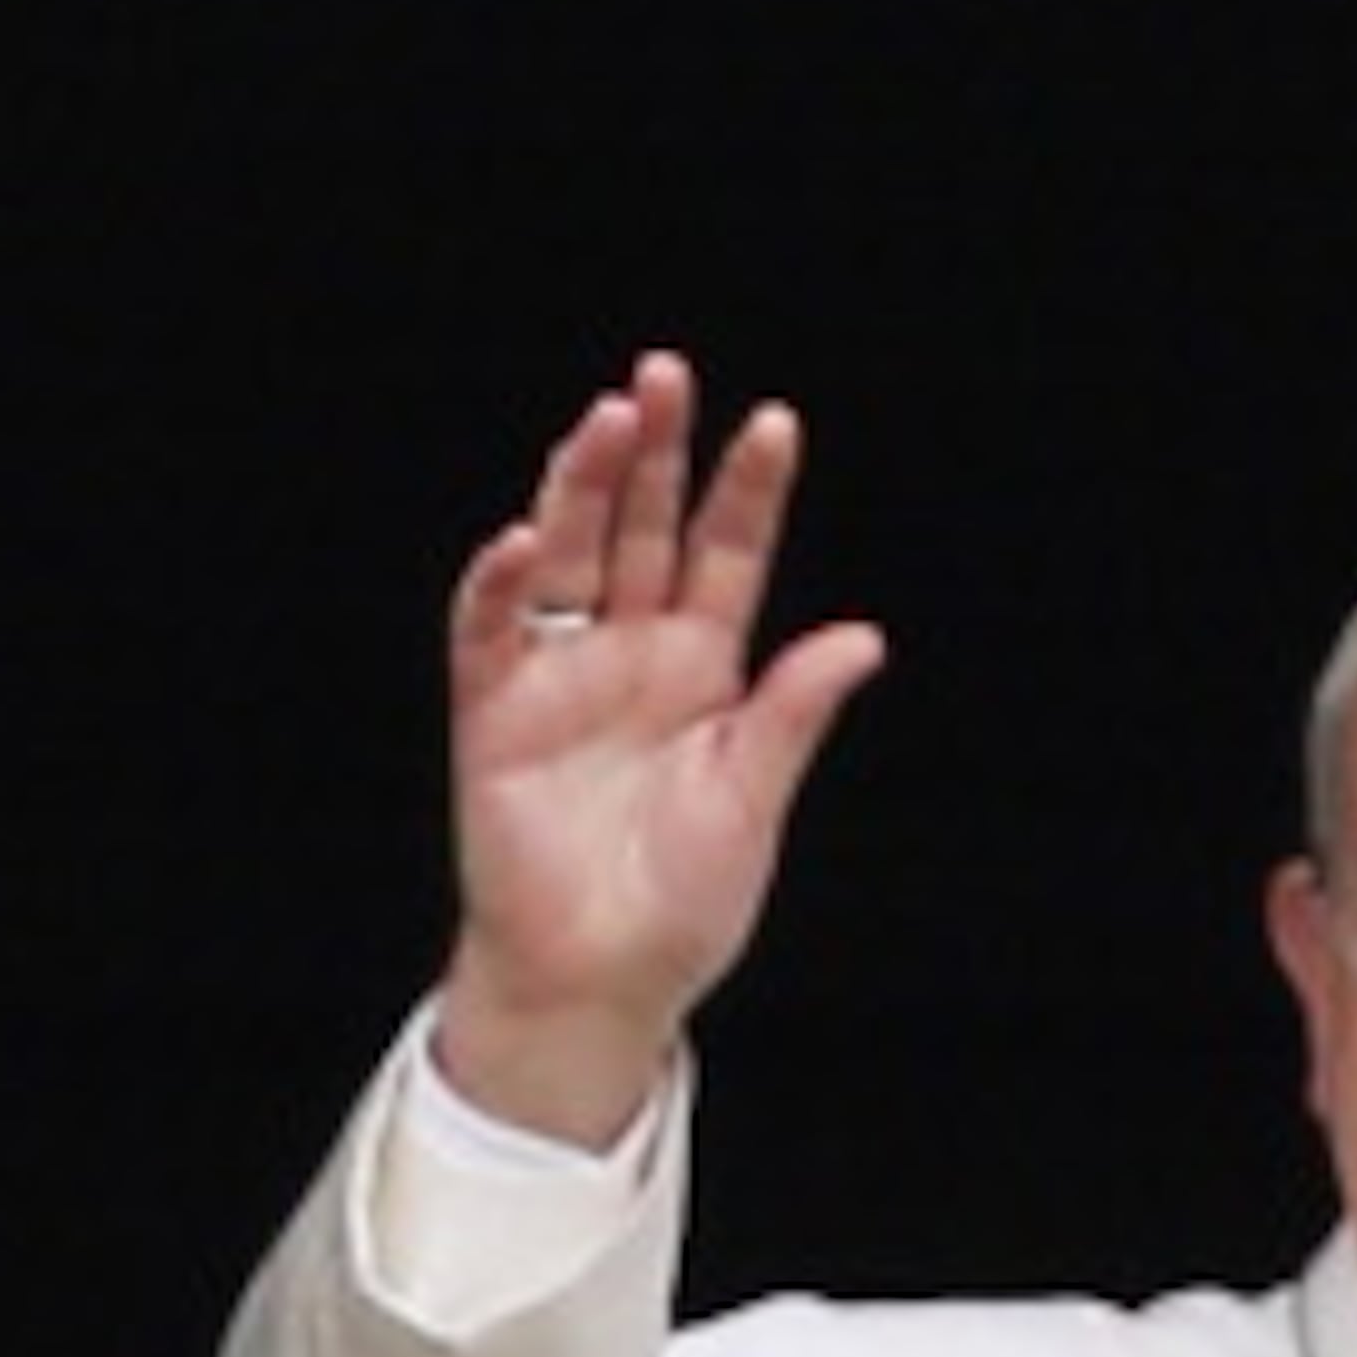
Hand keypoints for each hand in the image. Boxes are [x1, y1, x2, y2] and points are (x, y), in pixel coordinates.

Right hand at [433, 352, 885, 1143]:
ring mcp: (561, 676)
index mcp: (704, 671)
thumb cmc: (682, 905)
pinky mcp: (495, 712)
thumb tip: (863, 637)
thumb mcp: (754, 803)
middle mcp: (632, 655)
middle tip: (665, 376)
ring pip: (570, 555)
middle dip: (654, 454)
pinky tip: (524, 536)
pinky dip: (502, 582)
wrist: (599, 980)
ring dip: (583, 487)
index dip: (747, 492)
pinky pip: (493, 629)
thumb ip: (793, 715)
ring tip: (607, 421)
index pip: (727, 556)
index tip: (775, 424)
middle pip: (642, 530)